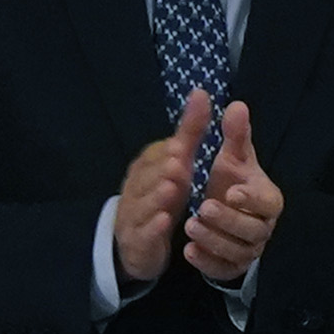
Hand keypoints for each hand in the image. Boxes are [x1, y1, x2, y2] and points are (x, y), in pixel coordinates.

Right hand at [110, 88, 205, 287]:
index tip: (180, 146)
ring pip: (143, 205)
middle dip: (160, 172)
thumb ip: (190, 130)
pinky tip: (164, 222)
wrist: (138, 242)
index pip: (153, 157)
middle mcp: (135, 188)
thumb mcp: (178, 163)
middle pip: (146, 179)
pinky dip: (152, 228)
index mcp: (145, 167)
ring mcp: (132, 215)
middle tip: (177, 164)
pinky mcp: (136, 240)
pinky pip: (143, 233)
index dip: (165, 153)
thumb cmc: (162, 195)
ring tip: (171, 190)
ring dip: (156, 197)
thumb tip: (201, 92)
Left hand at [181, 100, 282, 288]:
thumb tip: (236, 105)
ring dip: (212, 239)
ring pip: (236, 251)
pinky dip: (206, 262)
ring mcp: (248, 251)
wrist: (221, 214)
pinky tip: (187, 252)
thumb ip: (235, 135)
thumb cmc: (229, 182)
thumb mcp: (231, 158)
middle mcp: (262, 228)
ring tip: (188, 225)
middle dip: (226, 220)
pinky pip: (222, 269)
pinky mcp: (230, 267)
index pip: (268, 202)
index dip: (251, 198)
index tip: (231, 190)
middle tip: (202, 206)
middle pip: (252, 230)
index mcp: (267, 201)